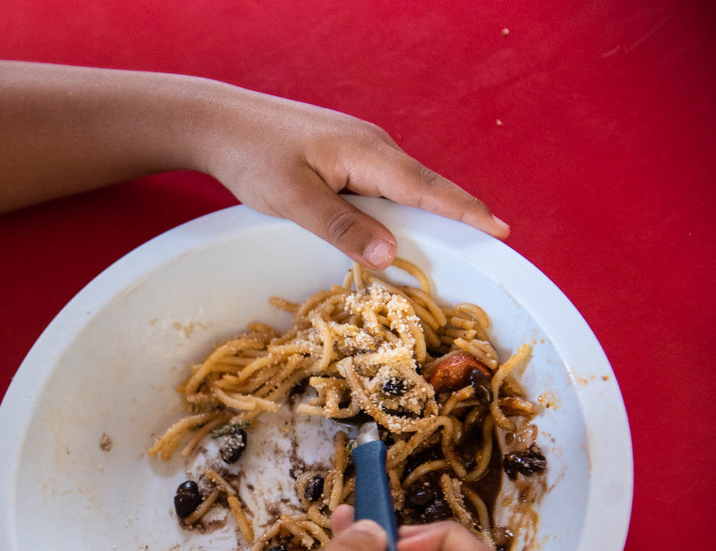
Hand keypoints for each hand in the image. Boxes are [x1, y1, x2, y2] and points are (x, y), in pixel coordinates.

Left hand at [195, 87, 509, 267]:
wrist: (219, 123)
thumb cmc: (253, 157)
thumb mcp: (294, 199)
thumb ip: (342, 227)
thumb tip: (392, 256)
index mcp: (367, 153)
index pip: (429, 188)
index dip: (466, 211)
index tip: (502, 231)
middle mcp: (372, 147)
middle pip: (424, 187)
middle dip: (458, 215)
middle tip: (492, 247)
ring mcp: (358, 150)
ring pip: (402, 188)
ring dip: (426, 214)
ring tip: (455, 246)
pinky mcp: (342, 157)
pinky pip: (382, 186)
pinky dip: (396, 209)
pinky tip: (396, 229)